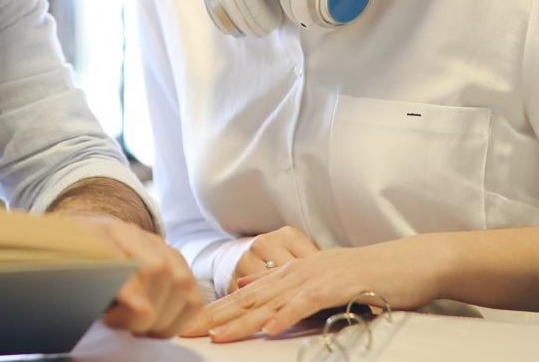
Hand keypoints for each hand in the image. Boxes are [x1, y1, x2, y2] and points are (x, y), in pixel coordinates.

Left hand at [73, 216, 202, 337]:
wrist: (84, 241)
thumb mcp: (63, 270)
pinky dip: (178, 319)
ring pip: (181, 281)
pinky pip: (193, 294)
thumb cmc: (73, 264)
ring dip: (162, 318)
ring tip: (137, 327)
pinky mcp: (176, 262)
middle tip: (118, 324)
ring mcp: (158, 245)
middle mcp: (132, 233)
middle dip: (144, 312)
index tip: (116, 318)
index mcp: (98, 232)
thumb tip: (100, 308)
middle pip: (158, 270)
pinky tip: (155, 325)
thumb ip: (78, 285)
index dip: (127, 290)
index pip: (120, 257)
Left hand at [182, 240, 438, 341]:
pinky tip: (269, 328)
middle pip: (248, 297)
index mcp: (290, 271)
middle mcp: (297, 270)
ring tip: (216, 336)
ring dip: (242, 320)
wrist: (411, 261)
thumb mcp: (319, 278)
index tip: (188, 324)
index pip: (244, 295)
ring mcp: (316, 274)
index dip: (214, 309)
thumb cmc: (370, 276)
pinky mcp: (339, 283)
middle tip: (185, 330)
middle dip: (215, 315)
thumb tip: (247, 289)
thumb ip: (283, 285)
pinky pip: (307, 301)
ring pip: (270, 301)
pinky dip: (286, 314)